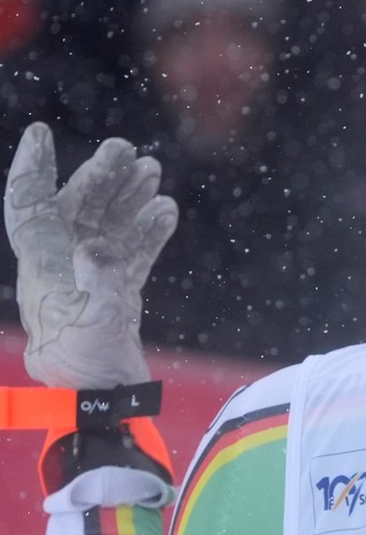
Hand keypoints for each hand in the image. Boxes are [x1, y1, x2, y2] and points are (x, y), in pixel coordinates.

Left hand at [4, 124, 177, 388]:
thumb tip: (99, 247)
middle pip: (77, 208)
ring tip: (152, 169)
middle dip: (99, 176)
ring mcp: (92, 278)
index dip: (34, 169)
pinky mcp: (119, 293)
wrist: (104, 402)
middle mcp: (63, 266)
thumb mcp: (90, 325)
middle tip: (126, 149)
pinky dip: (149, 230)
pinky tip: (167, 211)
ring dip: (128, 197)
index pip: (30, 208)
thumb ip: (96, 284)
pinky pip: (133, 251)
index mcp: (43, 267)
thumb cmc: (88, 366)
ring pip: (107, 225)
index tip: (41, 133)